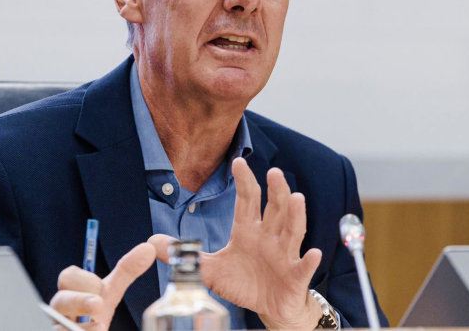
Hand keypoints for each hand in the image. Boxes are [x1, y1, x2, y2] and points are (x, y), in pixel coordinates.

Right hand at [49, 242, 155, 330]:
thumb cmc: (94, 313)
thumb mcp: (111, 291)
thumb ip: (126, 271)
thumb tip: (147, 249)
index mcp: (70, 292)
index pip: (68, 276)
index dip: (85, 281)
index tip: (102, 292)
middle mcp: (59, 311)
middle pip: (60, 299)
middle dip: (79, 301)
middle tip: (98, 304)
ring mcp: (59, 327)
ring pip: (59, 325)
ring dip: (80, 326)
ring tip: (100, 327)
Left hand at [150, 158, 322, 329]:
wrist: (270, 308)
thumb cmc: (245, 283)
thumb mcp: (211, 269)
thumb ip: (187, 255)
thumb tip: (152, 242)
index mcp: (248, 231)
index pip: (247, 201)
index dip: (244, 181)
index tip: (238, 162)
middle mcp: (268, 237)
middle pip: (274, 209)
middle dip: (275, 190)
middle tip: (274, 172)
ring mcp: (284, 255)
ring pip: (292, 230)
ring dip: (295, 214)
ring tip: (297, 198)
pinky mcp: (295, 276)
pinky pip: (303, 267)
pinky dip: (310, 261)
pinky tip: (315, 253)